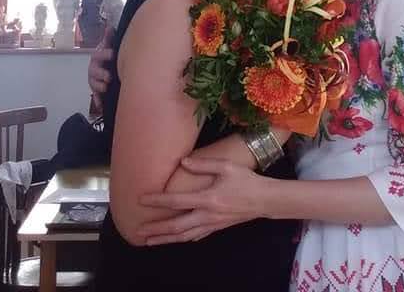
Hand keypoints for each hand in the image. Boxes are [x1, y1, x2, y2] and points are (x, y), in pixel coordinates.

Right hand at [88, 25, 114, 110]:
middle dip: (100, 74)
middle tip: (109, 77)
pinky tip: (101, 105)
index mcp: (97, 58)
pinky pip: (95, 97)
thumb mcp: (108, 47)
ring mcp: (94, 81)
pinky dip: (98, 101)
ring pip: (93, 84)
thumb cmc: (107, 58)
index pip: (98, 55)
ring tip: (106, 88)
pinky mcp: (96, 92)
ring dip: (99, 87)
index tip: (112, 54)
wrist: (104, 71)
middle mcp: (93, 69)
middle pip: (93, 72)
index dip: (104, 54)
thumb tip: (109, 27)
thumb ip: (109, 39)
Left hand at [138, 156, 266, 244]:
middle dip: (156, 229)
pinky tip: (176, 239)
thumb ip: (204, 164)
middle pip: (176, 226)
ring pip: (184, 235)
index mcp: (207, 199)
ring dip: (165, 239)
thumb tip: (183, 161)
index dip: (157, 201)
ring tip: (150, 241)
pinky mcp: (217, 228)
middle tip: (138, 232)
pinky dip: (183, 239)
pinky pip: (196, 236)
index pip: (176, 201)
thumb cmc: (246, 180)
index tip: (141, 200)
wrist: (265, 200)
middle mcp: (207, 215)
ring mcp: (212, 225)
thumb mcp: (226, 166)